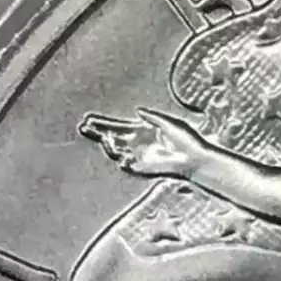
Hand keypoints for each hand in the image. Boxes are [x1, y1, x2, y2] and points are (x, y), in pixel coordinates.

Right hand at [80, 108, 209, 179]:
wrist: (196, 158)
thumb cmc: (188, 140)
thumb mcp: (170, 123)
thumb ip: (153, 117)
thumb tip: (138, 111)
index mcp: (142, 131)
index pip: (117, 126)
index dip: (103, 123)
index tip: (88, 119)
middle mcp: (137, 144)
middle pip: (111, 138)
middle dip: (96, 133)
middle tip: (83, 128)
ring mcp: (139, 157)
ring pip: (115, 152)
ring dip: (108, 145)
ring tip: (105, 139)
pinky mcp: (143, 169)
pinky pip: (127, 167)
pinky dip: (122, 162)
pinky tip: (123, 157)